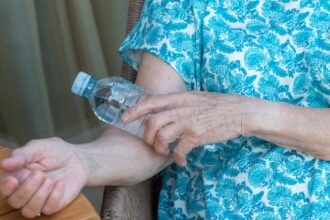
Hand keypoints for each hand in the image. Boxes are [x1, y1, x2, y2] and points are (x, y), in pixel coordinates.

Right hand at [0, 137, 87, 217]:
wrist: (78, 158)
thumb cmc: (56, 151)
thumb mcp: (39, 147)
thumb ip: (22, 155)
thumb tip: (3, 164)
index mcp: (17, 176)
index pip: (4, 189)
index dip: (5, 188)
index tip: (13, 180)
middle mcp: (25, 191)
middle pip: (15, 201)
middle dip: (27, 189)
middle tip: (40, 174)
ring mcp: (39, 199)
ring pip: (29, 211)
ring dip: (39, 195)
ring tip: (50, 179)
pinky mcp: (54, 204)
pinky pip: (48, 209)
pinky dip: (54, 196)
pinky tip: (60, 183)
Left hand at [122, 92, 258, 165]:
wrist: (240, 111)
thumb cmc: (217, 105)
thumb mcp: (195, 97)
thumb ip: (178, 102)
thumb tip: (162, 110)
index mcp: (179, 97)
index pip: (150, 101)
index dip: (135, 110)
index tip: (125, 118)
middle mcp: (181, 109)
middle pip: (151, 122)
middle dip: (146, 136)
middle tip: (150, 143)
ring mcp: (188, 122)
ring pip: (161, 137)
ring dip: (159, 148)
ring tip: (165, 152)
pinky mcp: (197, 136)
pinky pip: (179, 150)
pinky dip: (177, 158)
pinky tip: (181, 160)